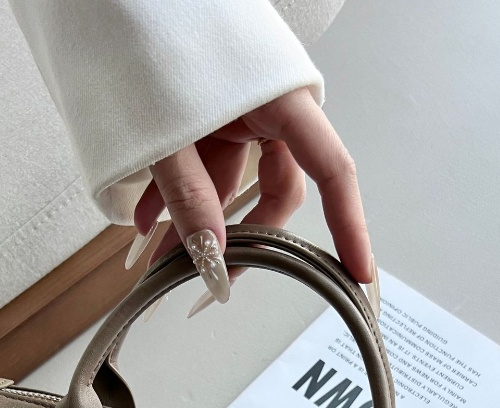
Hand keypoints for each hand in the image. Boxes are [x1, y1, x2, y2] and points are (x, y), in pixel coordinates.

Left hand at [126, 86, 374, 315]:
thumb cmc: (142, 36)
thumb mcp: (167, 130)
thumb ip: (190, 196)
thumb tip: (214, 257)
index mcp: (282, 98)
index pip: (332, 172)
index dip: (349, 226)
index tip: (357, 273)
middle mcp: (269, 107)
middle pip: (277, 190)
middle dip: (241, 239)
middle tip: (211, 279)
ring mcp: (237, 111)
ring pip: (231, 184)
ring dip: (195, 223)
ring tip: (156, 256)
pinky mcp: (208, 113)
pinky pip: (202, 166)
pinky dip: (175, 196)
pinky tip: (145, 222)